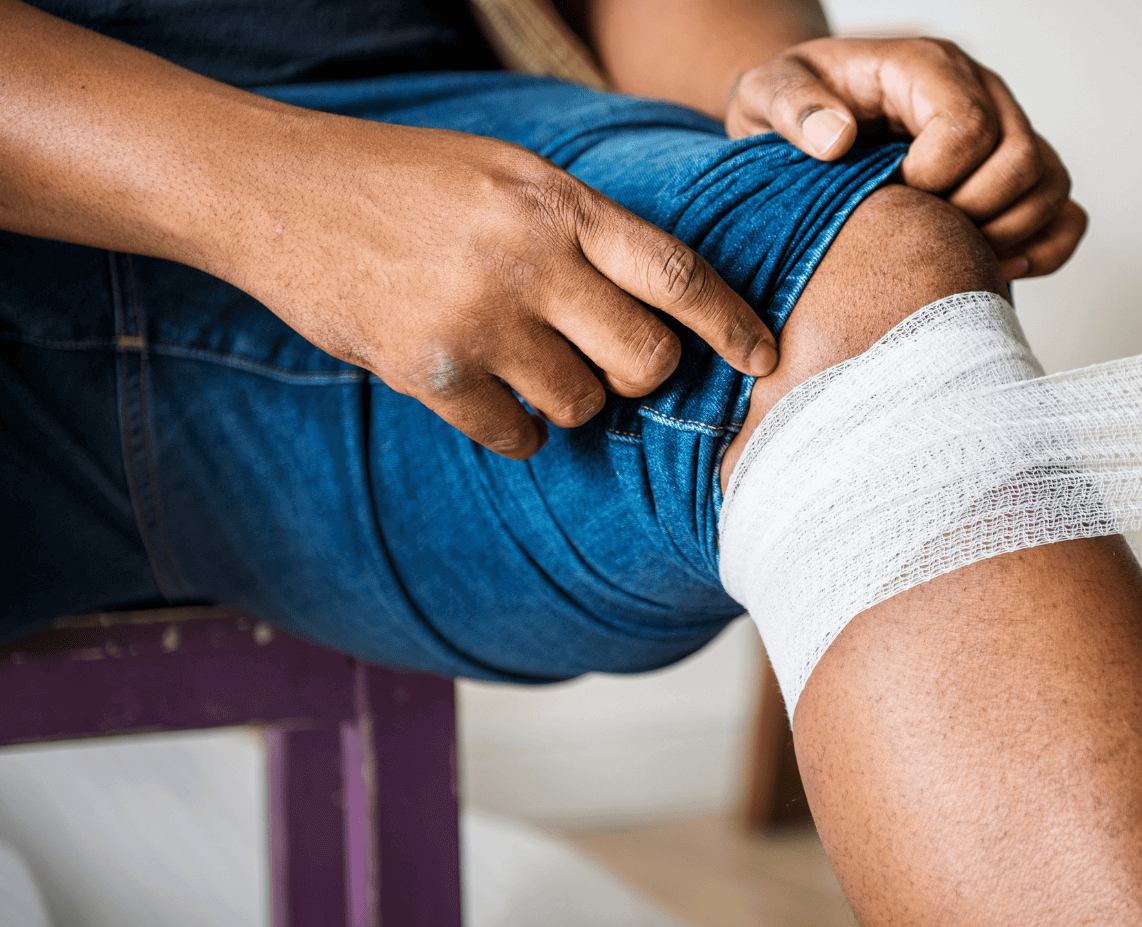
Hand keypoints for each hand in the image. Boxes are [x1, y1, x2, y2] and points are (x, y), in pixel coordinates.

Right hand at [213, 116, 775, 458]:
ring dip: (571, 399)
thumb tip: (670, 310)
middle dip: (643, 373)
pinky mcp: (429, 372)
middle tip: (614, 363)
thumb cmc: (410, 181)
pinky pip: (517, 438)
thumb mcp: (513, 175)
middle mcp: (530, 262)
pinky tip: (486, 390)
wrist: (279, 192)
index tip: (764, 358)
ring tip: (526, 359)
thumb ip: (589, 232)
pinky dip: (515, 430)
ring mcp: (479, 320)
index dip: (733, 325)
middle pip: (646, 358)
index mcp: (561, 204)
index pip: (679, 276)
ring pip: (583, 406)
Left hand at [725, 36, 1086, 280]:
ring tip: (950, 249)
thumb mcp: (769, 93)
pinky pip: (1065, 215)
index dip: (934, 176)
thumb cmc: (792, 107)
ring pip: (1051, 186)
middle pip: (1020, 160)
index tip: (893, 193)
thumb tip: (835, 138)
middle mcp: (981, 93)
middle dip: (971, 211)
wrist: (808, 121)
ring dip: (1007, 233)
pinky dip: (1042, 248)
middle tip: (921, 228)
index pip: (967, 126)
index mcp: (926, 68)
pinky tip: (991, 264)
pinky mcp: (1018, 176)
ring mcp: (1007, 133)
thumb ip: (793, 107)